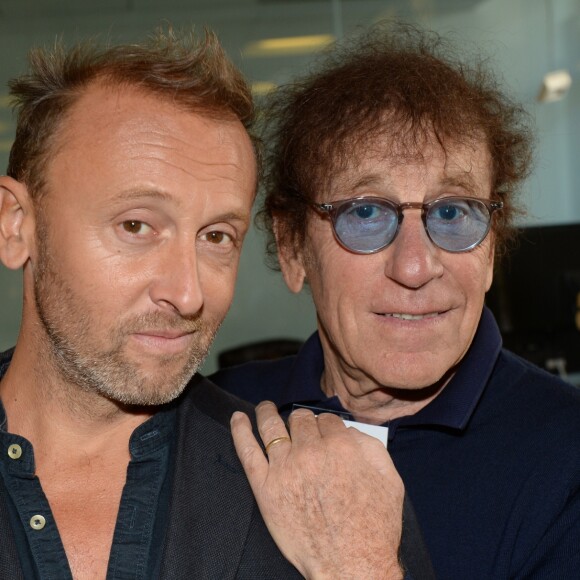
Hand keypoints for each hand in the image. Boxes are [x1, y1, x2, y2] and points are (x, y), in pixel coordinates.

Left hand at [231, 402, 403, 579]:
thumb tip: (348, 432)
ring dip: (267, 412)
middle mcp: (311, 451)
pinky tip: (238, 419)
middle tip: (300, 424)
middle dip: (301, 419)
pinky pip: (248, 451)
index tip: (324, 430)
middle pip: (300, 419)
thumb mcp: (389, 479)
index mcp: (341, 445)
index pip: (327, 419)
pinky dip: (240, 431)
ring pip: (272, 427)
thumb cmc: (374, 526)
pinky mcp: (266, 487)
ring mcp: (285, 468)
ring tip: (264, 407)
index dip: (326, 423)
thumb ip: (370, 447)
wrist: (351, 564)